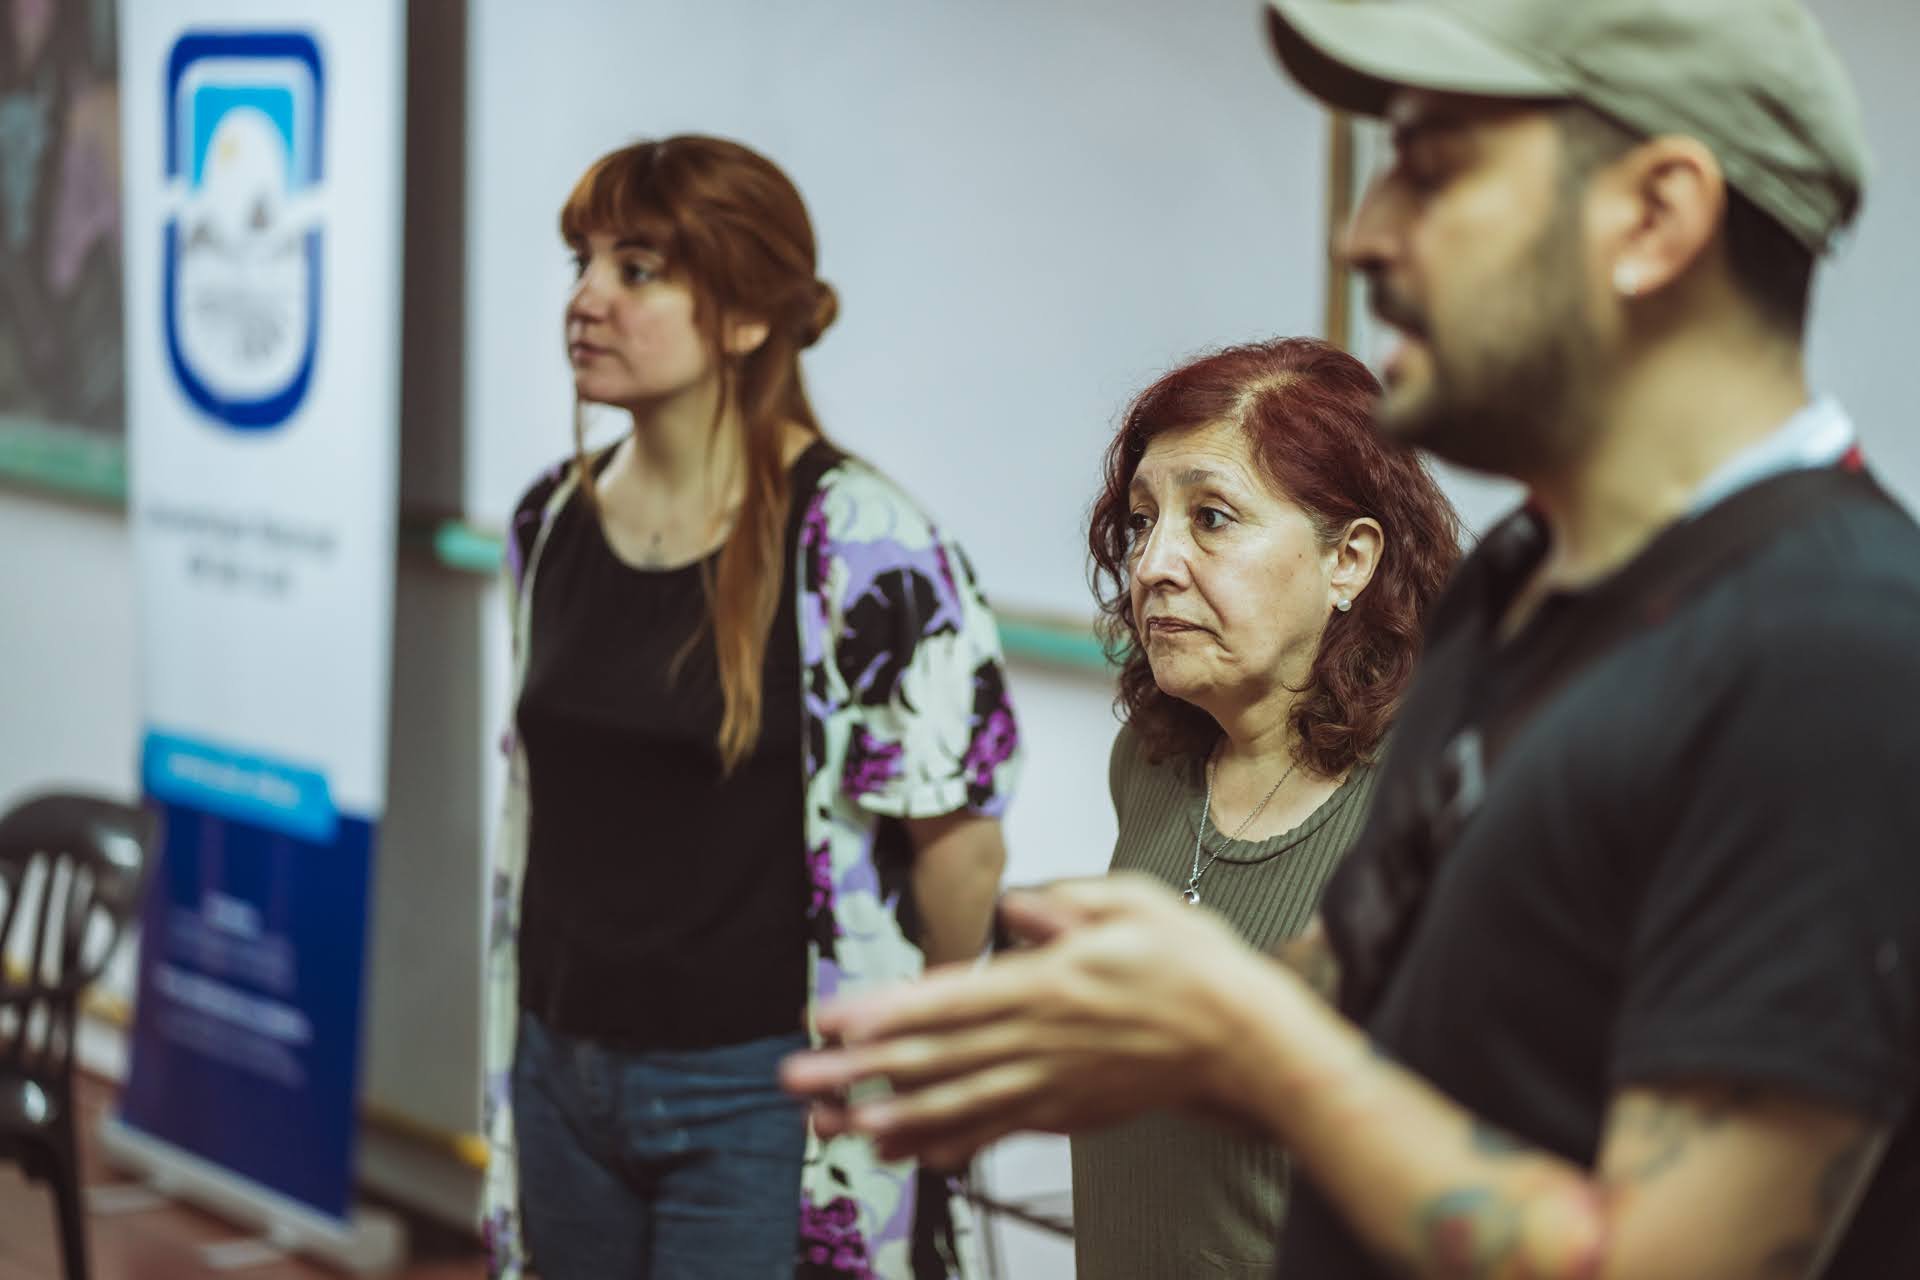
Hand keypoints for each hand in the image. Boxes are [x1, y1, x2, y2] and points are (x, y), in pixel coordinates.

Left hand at [780, 873, 1283, 1167]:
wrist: (1246, 1043)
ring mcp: (1051, 1084)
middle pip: (932, 1059)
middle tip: (795, 1080)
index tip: (831, 1021)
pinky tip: (907, 1152)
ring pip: (954, 1105)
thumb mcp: (1137, 904)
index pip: (948, 1000)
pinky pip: (995, 1131)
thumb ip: (1069, 903)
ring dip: (886, 1117)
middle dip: (857, 1073)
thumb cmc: (1193, 966)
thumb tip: (1016, 905)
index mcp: (1048, 985)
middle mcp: (1039, 1042)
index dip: (884, 1012)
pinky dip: (948, 1142)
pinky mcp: (1066, 1112)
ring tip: (830, 1126)